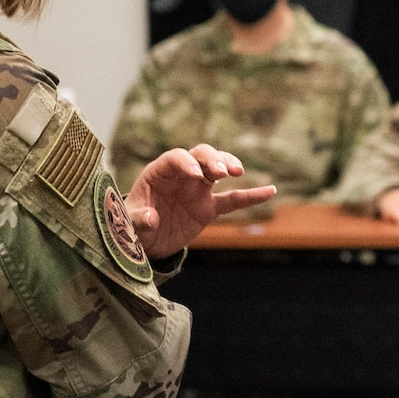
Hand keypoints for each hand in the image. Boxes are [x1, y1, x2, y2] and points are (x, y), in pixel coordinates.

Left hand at [127, 145, 274, 258]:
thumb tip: (151, 218)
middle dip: (212, 159)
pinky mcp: (209, 207)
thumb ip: (138, 219)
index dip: (187, 163)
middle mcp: (181, 176)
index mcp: (159, 173)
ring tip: (237, 173)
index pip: (175, 158)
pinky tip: (270, 191)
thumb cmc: (132, 226)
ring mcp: (197, 190)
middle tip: (222, 173)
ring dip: (228, 165)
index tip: (196, 175)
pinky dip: (250, 196)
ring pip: (218, 169)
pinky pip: (233, 200)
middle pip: (200, 155)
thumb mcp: (129, 224)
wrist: (145, 242)